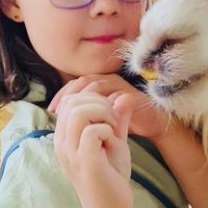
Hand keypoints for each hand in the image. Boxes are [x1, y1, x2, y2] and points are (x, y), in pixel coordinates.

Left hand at [49, 74, 170, 141]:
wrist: (155, 126)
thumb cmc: (129, 122)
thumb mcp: (103, 120)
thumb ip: (88, 116)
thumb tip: (65, 118)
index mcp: (102, 85)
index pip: (76, 85)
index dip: (62, 96)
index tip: (52, 111)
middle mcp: (110, 81)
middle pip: (82, 81)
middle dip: (68, 96)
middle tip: (58, 111)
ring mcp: (121, 85)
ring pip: (95, 85)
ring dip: (81, 99)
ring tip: (73, 114)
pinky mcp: (131, 93)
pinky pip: (112, 94)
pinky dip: (100, 105)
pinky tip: (92, 117)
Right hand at [53, 91, 133, 207]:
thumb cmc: (111, 177)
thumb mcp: (115, 141)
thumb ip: (117, 118)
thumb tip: (124, 94)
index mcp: (65, 136)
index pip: (69, 99)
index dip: (93, 99)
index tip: (110, 116)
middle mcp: (62, 143)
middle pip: (72, 100)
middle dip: (99, 103)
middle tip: (114, 123)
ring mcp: (70, 153)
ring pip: (78, 111)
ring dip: (103, 115)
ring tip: (113, 131)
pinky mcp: (84, 162)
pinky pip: (91, 131)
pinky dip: (107, 131)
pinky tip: (112, 144)